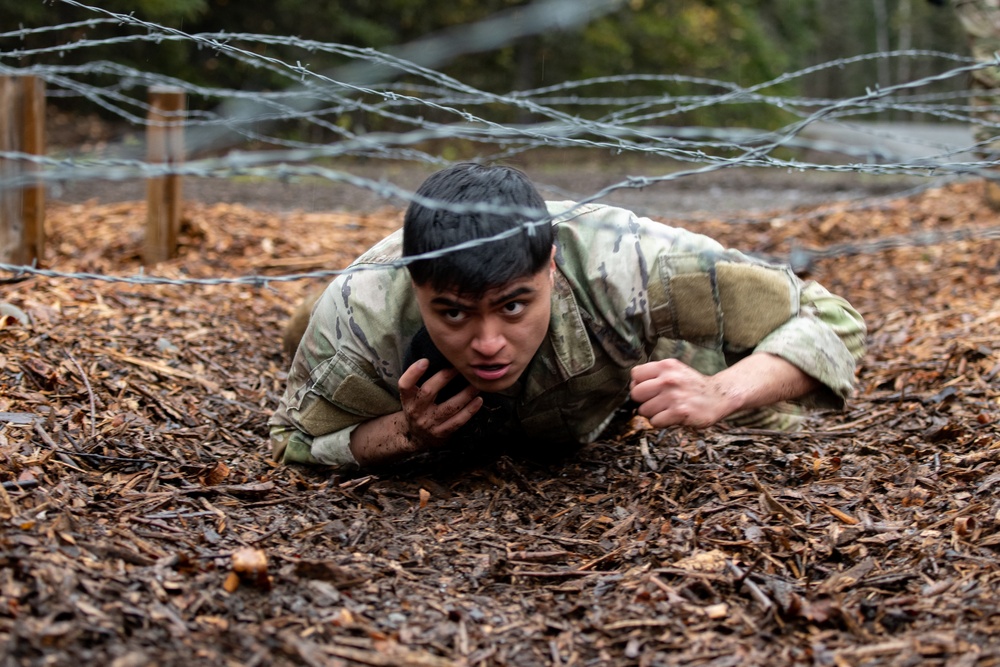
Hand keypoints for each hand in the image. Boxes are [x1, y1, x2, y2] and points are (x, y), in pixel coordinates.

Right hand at [397, 358, 482, 449]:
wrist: (417, 436)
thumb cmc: (419, 407)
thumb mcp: (412, 396)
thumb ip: (421, 380)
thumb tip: (442, 355)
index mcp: (408, 399)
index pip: (405, 384)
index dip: (413, 373)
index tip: (425, 361)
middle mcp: (416, 410)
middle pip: (428, 391)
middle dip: (444, 377)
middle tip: (458, 367)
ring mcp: (429, 423)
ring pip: (448, 407)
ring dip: (465, 394)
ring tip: (475, 384)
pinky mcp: (441, 433)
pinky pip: (457, 421)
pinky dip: (469, 411)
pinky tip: (478, 401)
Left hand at [629, 353, 819, 428]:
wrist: (720, 396)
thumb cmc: (693, 386)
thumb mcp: (675, 371)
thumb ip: (654, 375)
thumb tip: (632, 387)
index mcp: (666, 366)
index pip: (635, 375)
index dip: (639, 384)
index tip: (649, 390)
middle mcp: (669, 379)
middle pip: (635, 393)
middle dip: (643, 401)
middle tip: (657, 402)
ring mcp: (674, 396)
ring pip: (644, 410)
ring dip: (653, 413)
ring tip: (667, 409)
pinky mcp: (680, 412)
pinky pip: (655, 422)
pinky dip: (661, 422)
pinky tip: (672, 417)